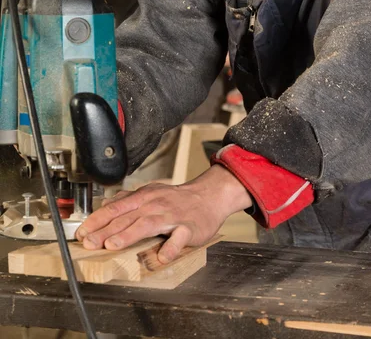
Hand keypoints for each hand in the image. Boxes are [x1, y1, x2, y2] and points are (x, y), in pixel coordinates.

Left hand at [75, 165, 251, 262]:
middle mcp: (154, 204)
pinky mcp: (188, 228)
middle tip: (89, 243)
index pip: (115, 208)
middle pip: (126, 218)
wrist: (208, 197)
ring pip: (147, 224)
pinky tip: (162, 257)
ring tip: (112, 246)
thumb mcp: (150, 193)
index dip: (97, 220)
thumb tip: (105, 204)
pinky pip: (178, 238)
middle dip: (105, 230)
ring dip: (128, 235)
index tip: (81, 233)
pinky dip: (170, 247)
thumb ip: (128, 200)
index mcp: (143, 198)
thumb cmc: (176, 199)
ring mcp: (171, 216)